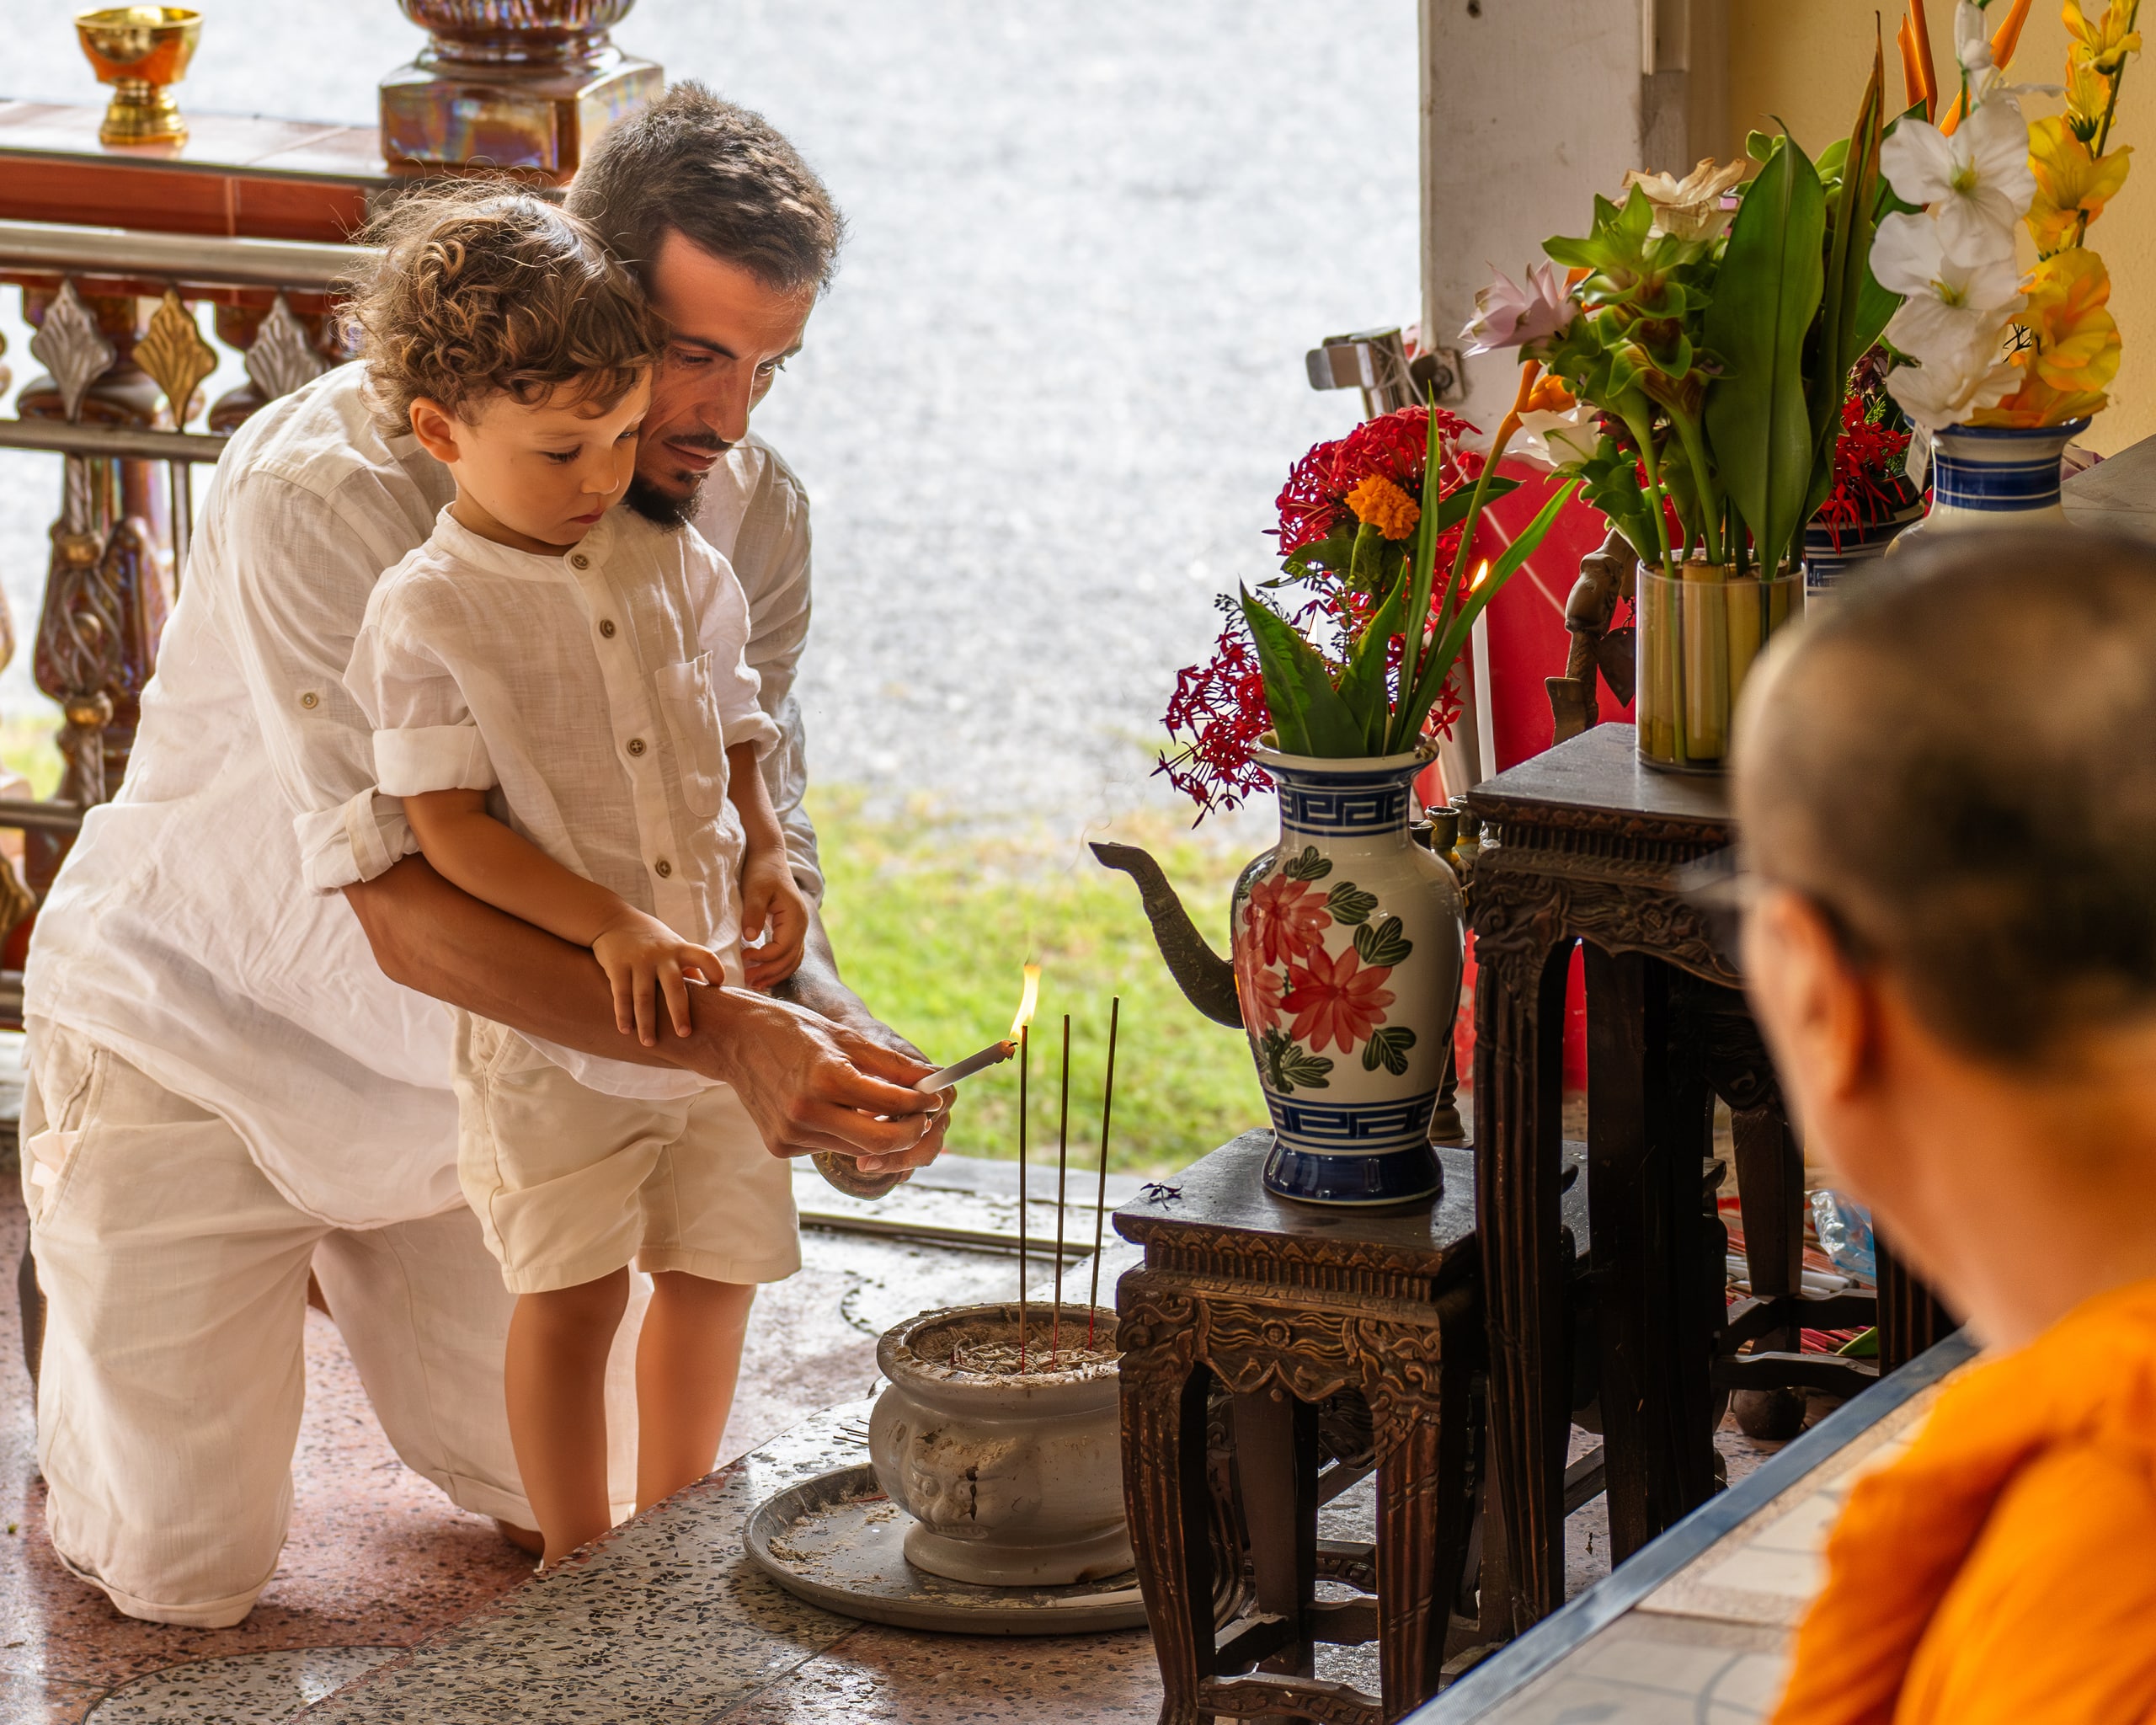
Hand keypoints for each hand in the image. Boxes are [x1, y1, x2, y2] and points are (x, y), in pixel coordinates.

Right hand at [590, 906, 725, 1045]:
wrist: (613, 920)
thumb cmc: (652, 940)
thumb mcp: (673, 946)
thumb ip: (689, 968)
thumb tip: (709, 994)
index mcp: (680, 949)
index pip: (704, 956)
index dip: (714, 969)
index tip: (719, 986)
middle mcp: (661, 955)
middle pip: (674, 986)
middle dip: (679, 1012)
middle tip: (685, 1034)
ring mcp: (638, 960)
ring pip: (644, 996)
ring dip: (647, 1022)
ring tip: (650, 1043)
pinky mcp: (617, 965)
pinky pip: (621, 994)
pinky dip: (623, 1014)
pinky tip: (625, 1030)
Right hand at [684, 987, 947, 1161]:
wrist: (734, 1040)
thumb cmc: (794, 1030)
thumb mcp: (846, 1037)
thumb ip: (892, 1065)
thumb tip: (934, 1082)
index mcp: (825, 1076)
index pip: (890, 1104)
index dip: (921, 1104)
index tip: (934, 1099)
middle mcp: (806, 1110)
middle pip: (879, 1142)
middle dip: (909, 1132)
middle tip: (920, 1118)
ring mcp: (791, 1133)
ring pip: (855, 1148)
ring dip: (876, 1133)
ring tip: (876, 1109)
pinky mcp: (780, 1148)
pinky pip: (828, 1147)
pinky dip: (841, 1133)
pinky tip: (828, 1109)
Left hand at [740, 851, 809, 991]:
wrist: (770, 856)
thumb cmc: (762, 871)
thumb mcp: (755, 889)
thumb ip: (753, 913)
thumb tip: (751, 938)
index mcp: (794, 916)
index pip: (782, 948)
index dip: (763, 957)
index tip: (743, 956)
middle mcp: (801, 925)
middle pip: (789, 959)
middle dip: (768, 972)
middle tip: (746, 980)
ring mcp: (798, 928)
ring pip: (792, 961)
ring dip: (774, 974)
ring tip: (754, 983)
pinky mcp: (791, 929)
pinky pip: (790, 955)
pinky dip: (778, 967)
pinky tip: (763, 973)